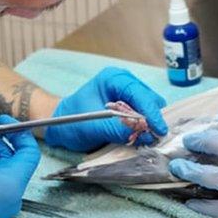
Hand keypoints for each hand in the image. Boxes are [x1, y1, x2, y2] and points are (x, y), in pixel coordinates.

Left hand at [44, 67, 168, 151]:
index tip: (159, 129)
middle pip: (150, 99)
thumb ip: (115, 128)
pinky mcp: (129, 106)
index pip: (139, 93)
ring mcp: (128, 93)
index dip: (151, 112)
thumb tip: (141, 132)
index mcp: (114, 78)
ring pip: (150, 108)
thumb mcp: (91, 127)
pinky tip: (137, 135)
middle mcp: (124, 82)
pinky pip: (144, 115)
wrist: (58, 125)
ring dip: (148, 123)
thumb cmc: (70, 121)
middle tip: (150, 137)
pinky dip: (143, 126)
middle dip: (152, 118)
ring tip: (141, 138)